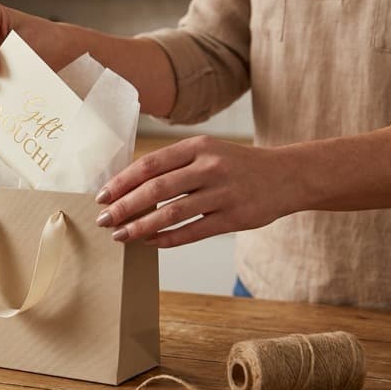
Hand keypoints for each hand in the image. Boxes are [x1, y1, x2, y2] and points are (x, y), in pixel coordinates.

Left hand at [95, 136, 296, 247]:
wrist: (288, 176)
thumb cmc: (236, 165)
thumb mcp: (207, 151)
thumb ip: (173, 164)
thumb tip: (127, 186)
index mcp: (198, 146)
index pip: (150, 165)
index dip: (122, 182)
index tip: (102, 196)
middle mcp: (210, 167)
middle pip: (156, 189)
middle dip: (124, 207)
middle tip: (104, 220)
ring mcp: (224, 192)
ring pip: (172, 213)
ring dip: (141, 227)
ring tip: (122, 235)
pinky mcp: (235, 217)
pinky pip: (194, 232)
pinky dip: (167, 239)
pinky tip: (150, 243)